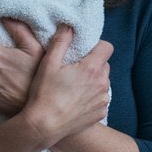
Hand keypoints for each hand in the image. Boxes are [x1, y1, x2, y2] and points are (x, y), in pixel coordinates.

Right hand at [19, 25, 113, 144]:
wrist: (44, 126)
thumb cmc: (44, 94)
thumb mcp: (49, 63)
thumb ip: (61, 41)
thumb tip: (69, 26)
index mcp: (91, 68)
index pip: (107, 47)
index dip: (96, 46)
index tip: (83, 51)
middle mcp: (102, 83)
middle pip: (104, 65)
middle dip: (93, 63)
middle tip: (74, 68)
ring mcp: (103, 100)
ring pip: (103, 82)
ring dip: (93, 80)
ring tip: (74, 86)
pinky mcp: (100, 113)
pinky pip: (101, 98)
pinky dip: (92, 97)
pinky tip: (76, 100)